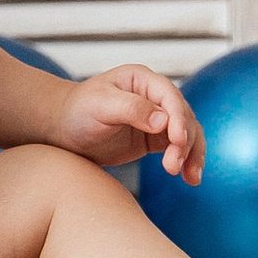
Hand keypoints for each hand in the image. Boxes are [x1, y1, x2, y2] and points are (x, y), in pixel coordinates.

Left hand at [55, 65, 204, 183]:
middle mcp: (154, 95)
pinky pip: (180, 148)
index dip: (178, 118)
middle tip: (173, 166)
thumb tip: (164, 121)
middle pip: (184, 117)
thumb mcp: (100, 105)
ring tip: (190, 178)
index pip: (170, 97)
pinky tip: (191, 178)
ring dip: (192, 154)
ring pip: (188, 134)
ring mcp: (158, 117)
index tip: (177, 141)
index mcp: (142, 79)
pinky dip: (188, 161)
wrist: (64, 130)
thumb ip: (131, 108)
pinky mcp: (155, 138)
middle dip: (184, 142)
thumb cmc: (78, 111)